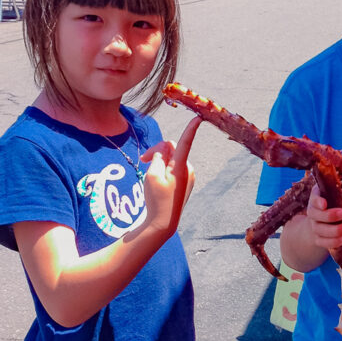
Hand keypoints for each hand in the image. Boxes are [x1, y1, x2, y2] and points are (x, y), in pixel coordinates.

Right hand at [140, 116, 200, 234]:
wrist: (163, 222)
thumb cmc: (157, 199)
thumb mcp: (153, 175)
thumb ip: (158, 156)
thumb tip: (165, 149)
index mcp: (181, 167)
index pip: (185, 142)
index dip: (191, 129)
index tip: (199, 117)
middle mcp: (188, 169)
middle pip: (171, 148)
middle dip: (157, 150)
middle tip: (142, 159)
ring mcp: (188, 176)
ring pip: (172, 158)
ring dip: (159, 160)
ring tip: (148, 172)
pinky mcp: (185, 182)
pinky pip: (174, 167)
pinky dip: (164, 168)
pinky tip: (156, 179)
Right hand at [304, 184, 341, 251]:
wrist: (322, 222)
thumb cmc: (337, 201)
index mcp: (318, 197)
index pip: (313, 197)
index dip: (317, 201)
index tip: (324, 203)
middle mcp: (313, 212)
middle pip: (314, 214)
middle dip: (329, 215)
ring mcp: (315, 226)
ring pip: (319, 230)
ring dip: (334, 230)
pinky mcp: (318, 239)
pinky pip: (322, 243)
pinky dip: (333, 242)